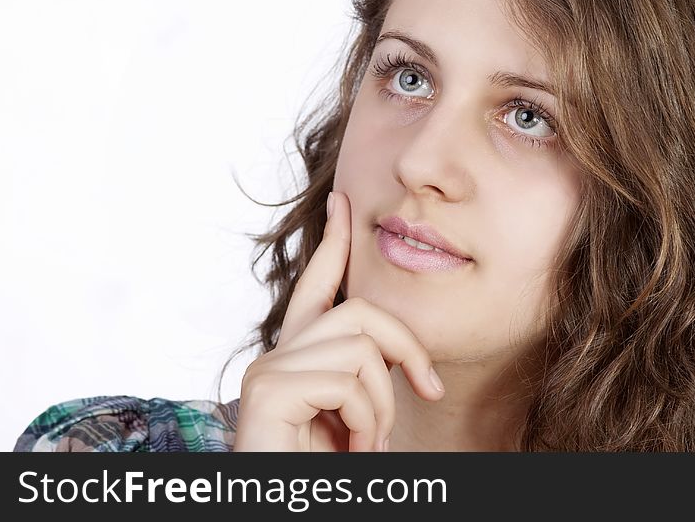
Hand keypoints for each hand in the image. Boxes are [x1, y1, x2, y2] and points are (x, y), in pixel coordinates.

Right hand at [232, 191, 445, 451]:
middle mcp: (278, 355)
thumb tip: (396, 353)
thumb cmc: (325, 470)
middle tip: (425, 390)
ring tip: (367, 445)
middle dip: (407, 348)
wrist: (290, 502)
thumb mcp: (358, 417)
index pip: (318, 287)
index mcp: (301, 358)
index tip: (345, 203)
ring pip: (362, 347)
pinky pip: (348, 378)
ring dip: (384, 406)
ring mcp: (269, 370)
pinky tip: (350, 451)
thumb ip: (365, 377)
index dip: (334, 243)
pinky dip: (368, 421)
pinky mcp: (269, 389)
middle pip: (362, 310)